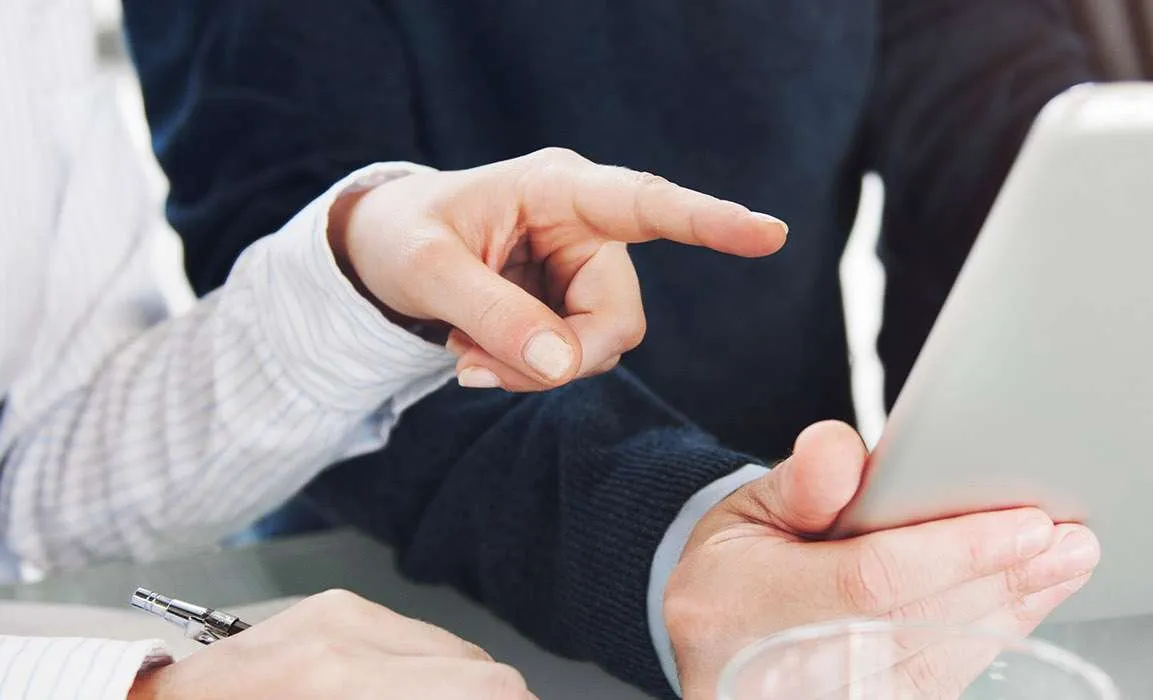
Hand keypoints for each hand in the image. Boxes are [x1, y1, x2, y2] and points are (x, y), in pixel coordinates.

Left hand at [128, 590, 534, 699]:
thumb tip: (488, 698)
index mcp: (343, 682)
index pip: (485, 685)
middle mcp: (347, 632)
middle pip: (477, 666)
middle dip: (490, 698)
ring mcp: (342, 611)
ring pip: (451, 650)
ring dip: (455, 686)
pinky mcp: (335, 605)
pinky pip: (414, 636)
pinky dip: (424, 671)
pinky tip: (401, 693)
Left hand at [330, 148, 787, 391]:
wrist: (383, 251)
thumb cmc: (403, 236)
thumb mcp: (426, 269)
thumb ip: (492, 313)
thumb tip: (562, 365)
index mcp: (559, 187)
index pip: (647, 203)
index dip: (710, 221)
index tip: (769, 234)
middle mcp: (587, 225)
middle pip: (616, 316)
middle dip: (556, 357)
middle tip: (473, 367)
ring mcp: (585, 268)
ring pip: (601, 346)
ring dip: (534, 369)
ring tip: (464, 349)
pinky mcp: (574, 305)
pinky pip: (577, 358)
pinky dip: (525, 371)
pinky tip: (476, 352)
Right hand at [663, 422, 1101, 698]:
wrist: (709, 644)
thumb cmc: (738, 568)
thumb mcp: (750, 508)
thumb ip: (801, 481)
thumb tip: (840, 451)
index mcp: (745, 606)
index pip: (870, 581)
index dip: (956, 554)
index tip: (1027, 523)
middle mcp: (782, 671)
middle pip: (917, 627)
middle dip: (1002, 580)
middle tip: (1069, 542)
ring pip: (936, 664)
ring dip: (1010, 612)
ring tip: (1064, 564)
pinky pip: (934, 685)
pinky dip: (987, 641)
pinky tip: (1025, 604)